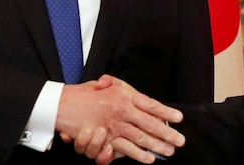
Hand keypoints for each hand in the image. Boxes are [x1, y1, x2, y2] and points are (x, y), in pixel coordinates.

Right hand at [57, 74, 183, 162]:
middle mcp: (122, 110)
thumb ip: (119, 86)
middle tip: (181, 140)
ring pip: (141, 137)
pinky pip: (126, 148)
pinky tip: (149, 158)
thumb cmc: (84, 94)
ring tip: (169, 150)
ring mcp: (115, 125)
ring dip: (157, 145)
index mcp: (124, 95)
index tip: (179, 118)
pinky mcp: (106, 138)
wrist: (62, 104)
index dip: (165, 112)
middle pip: (150, 123)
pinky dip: (138, 154)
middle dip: (167, 133)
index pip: (150, 104)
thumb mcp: (104, 85)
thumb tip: (132, 90)